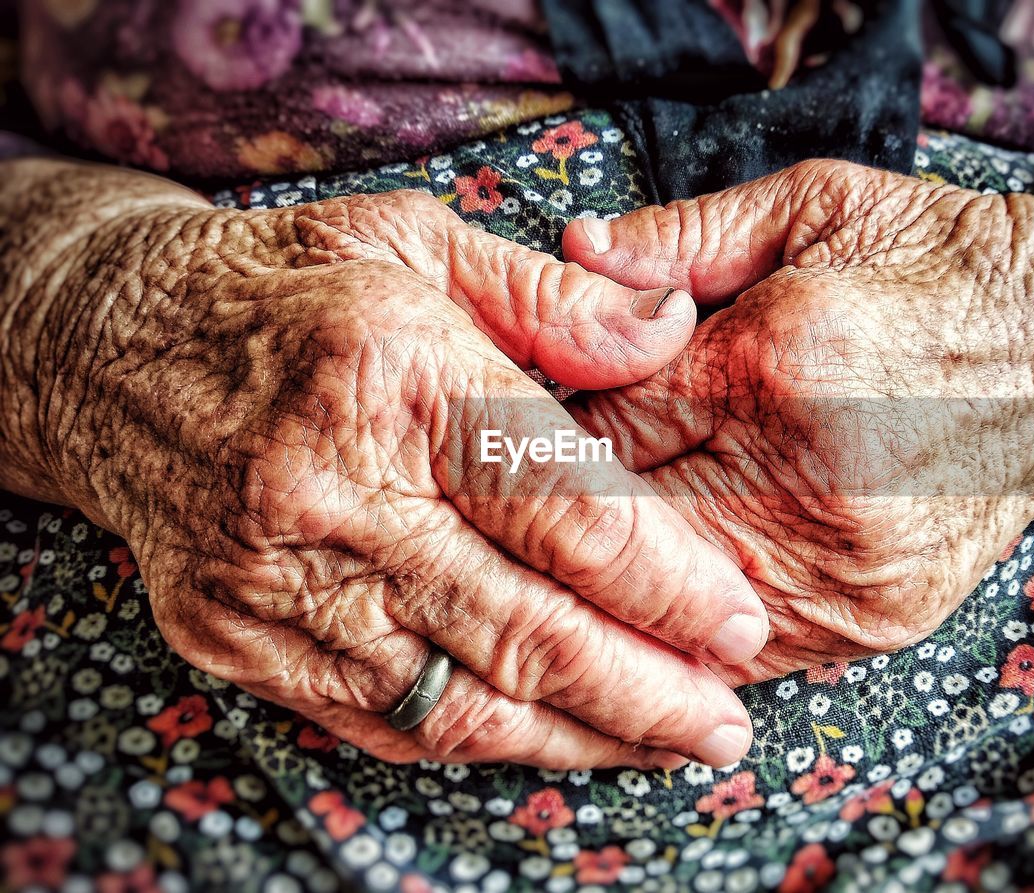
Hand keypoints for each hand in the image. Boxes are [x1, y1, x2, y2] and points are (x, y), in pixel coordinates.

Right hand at [0, 159, 769, 766]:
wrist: (106, 352)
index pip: (559, 507)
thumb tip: (674, 332)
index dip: (664, 581)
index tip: (738, 624)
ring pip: (454, 699)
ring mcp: (270, 578)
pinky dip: (483, 739)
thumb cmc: (287, 290)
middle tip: (725, 725)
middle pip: (519, 624)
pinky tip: (554, 736)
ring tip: (664, 746)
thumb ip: (555, 301)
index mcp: (390, 371)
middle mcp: (325, 488)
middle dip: (643, 689)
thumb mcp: (418, 244)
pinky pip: (380, 720)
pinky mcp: (235, 636)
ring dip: (577, 735)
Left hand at [563, 160, 1033, 681]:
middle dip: (569, 518)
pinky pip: (741, 652)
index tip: (526, 432)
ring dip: (619, 587)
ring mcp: (844, 567)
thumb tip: (573, 248)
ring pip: (669, 608)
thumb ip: (682, 237)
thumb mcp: (818, 205)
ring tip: (589, 559)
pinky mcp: (875, 619)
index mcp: (772, 367)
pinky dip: (688, 630)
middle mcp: (805, 481)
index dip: (546, 437)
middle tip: (533, 501)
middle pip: (622, 531)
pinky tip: (667, 601)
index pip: (596, 432)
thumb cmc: (943, 268)